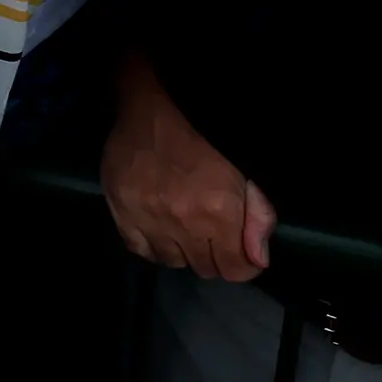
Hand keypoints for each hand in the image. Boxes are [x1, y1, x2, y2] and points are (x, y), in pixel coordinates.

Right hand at [100, 57, 271, 278]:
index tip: (242, 252)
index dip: (244, 264)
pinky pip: (143, 252)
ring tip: (185, 227)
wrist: (149, 111)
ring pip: (174, 263)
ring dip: (184, 251)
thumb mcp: (242, 171)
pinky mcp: (123, 218)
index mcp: (218, 211)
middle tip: (213, 233)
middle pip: (205, 269)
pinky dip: (155, 246)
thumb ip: (258, 216)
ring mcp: (149, 222)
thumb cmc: (205, 137)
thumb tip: (258, 259)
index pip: (236, 269)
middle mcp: (183, 223)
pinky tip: (161, 228)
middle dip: (215, 256)